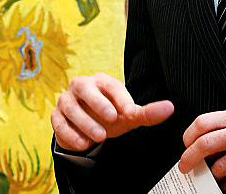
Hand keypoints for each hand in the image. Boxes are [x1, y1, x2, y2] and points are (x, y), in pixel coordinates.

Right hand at [51, 73, 174, 151]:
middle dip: (98, 103)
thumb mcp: (128, 115)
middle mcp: (81, 86)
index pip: (110, 85)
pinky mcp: (56, 116)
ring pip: (70, 106)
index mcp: (101, 82)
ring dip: (85, 122)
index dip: (121, 98)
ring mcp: (66, 100)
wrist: (87, 128)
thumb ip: (147, 113)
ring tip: (99, 137)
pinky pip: (59, 122)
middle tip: (112, 119)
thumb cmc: (110, 115)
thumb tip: (170, 108)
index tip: (131, 112)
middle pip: (84, 88)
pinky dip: (70, 134)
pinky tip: (83, 144)